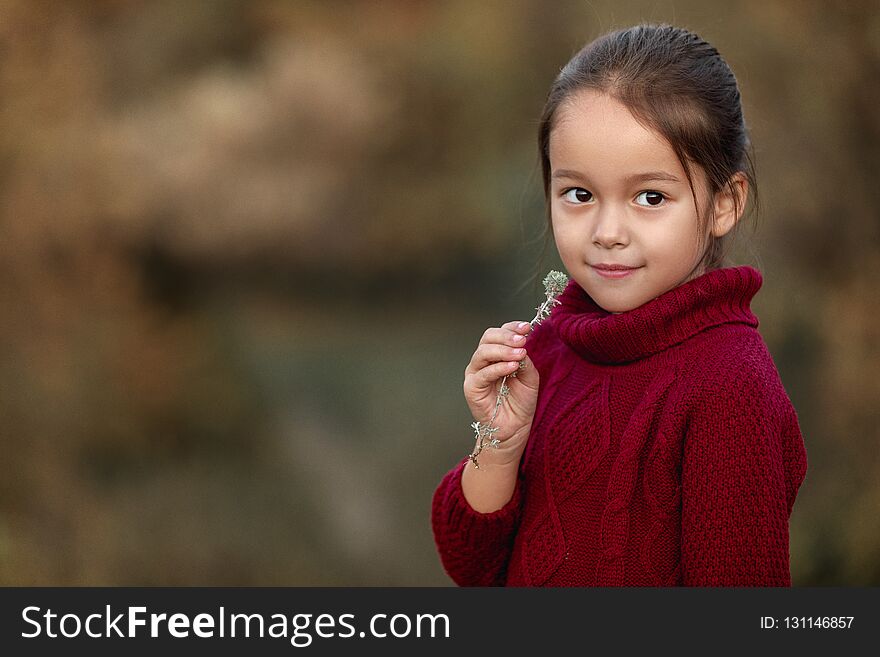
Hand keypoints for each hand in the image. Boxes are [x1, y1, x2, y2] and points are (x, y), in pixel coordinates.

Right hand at [463, 320, 538, 460]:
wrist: (514, 429)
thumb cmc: (520, 403)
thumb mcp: (529, 377)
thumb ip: (525, 360)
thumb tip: (521, 345)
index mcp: (496, 355)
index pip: (499, 333)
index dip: (512, 327)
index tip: (527, 327)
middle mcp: (483, 362)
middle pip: (488, 337)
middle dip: (506, 336)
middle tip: (522, 340)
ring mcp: (475, 374)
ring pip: (483, 352)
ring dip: (503, 350)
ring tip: (520, 354)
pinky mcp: (471, 388)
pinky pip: (483, 373)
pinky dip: (499, 367)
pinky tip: (512, 367)